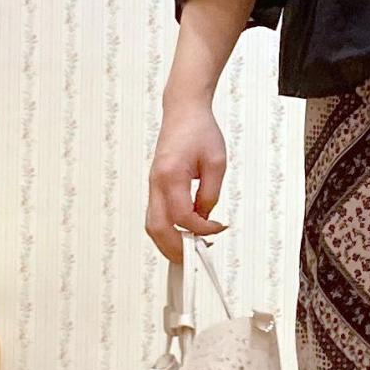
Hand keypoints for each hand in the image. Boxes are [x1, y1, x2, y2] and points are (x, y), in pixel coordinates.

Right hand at [146, 102, 229, 262]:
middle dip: (175, 249)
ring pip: (152, 225)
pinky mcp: (155, 186)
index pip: (182, 216)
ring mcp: (152, 185)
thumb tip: (205, 218)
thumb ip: (210, 194)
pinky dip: (167, 230)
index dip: (201, 229)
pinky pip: (156, 215)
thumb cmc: (200, 131)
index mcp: (171, 176)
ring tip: (190, 250)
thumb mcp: (216, 163)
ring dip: (168, 242)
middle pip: (157, 228)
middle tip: (195, 257)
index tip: (218, 229)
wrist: (183, 112)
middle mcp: (156, 183)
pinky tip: (184, 233)